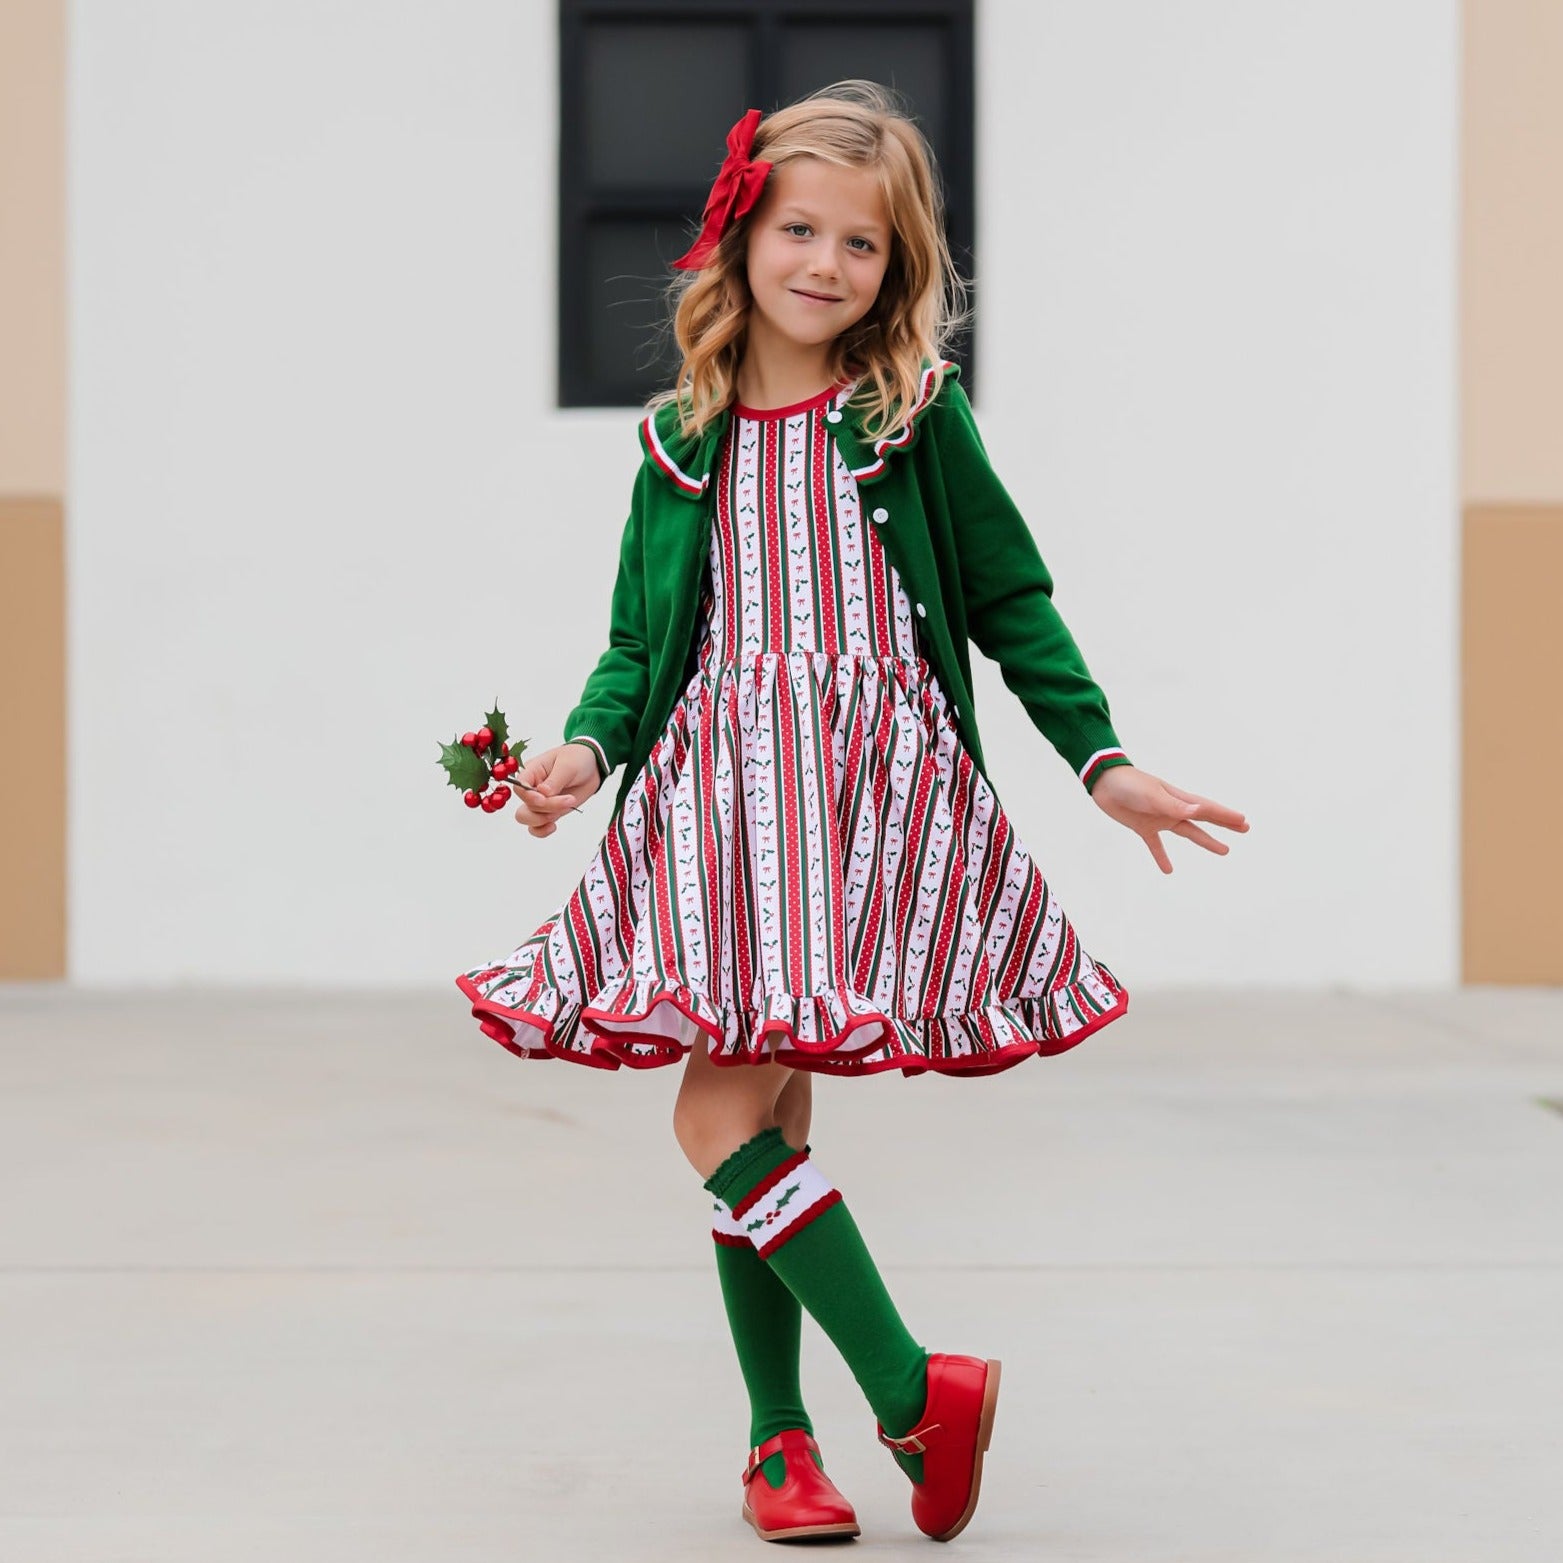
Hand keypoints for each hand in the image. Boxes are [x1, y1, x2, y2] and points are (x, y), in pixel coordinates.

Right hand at [511, 743, 602, 837]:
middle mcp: (532, 788)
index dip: (528, 797)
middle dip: (544, 809)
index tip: (543, 799)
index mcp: (531, 772)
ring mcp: (540, 802)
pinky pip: (537, 827)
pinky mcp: (549, 811)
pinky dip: (542, 830)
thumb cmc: (576, 758)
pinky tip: (554, 826)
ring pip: (527, 819)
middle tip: (567, 800)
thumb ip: (554, 780)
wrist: (591, 767)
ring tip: (568, 805)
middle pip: (523, 807)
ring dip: (545, 819)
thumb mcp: (568, 765)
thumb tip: (542, 793)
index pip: (519, 788)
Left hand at [1089, 765, 1248, 873]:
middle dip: (1224, 823)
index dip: (1226, 816)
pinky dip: (1162, 857)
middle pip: (1204, 819)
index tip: (1243, 821)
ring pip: (1188, 832)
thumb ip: (1174, 806)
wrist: (1105, 783)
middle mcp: (1173, 809)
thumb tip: (1199, 811)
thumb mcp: (1152, 795)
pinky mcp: (1143, 827)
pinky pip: (1156, 845)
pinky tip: (1168, 870)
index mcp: (1178, 799)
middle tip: (1244, 828)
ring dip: (1206, 840)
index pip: (1207, 809)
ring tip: (1224, 851)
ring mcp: (1160, 818)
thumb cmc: (1130, 785)